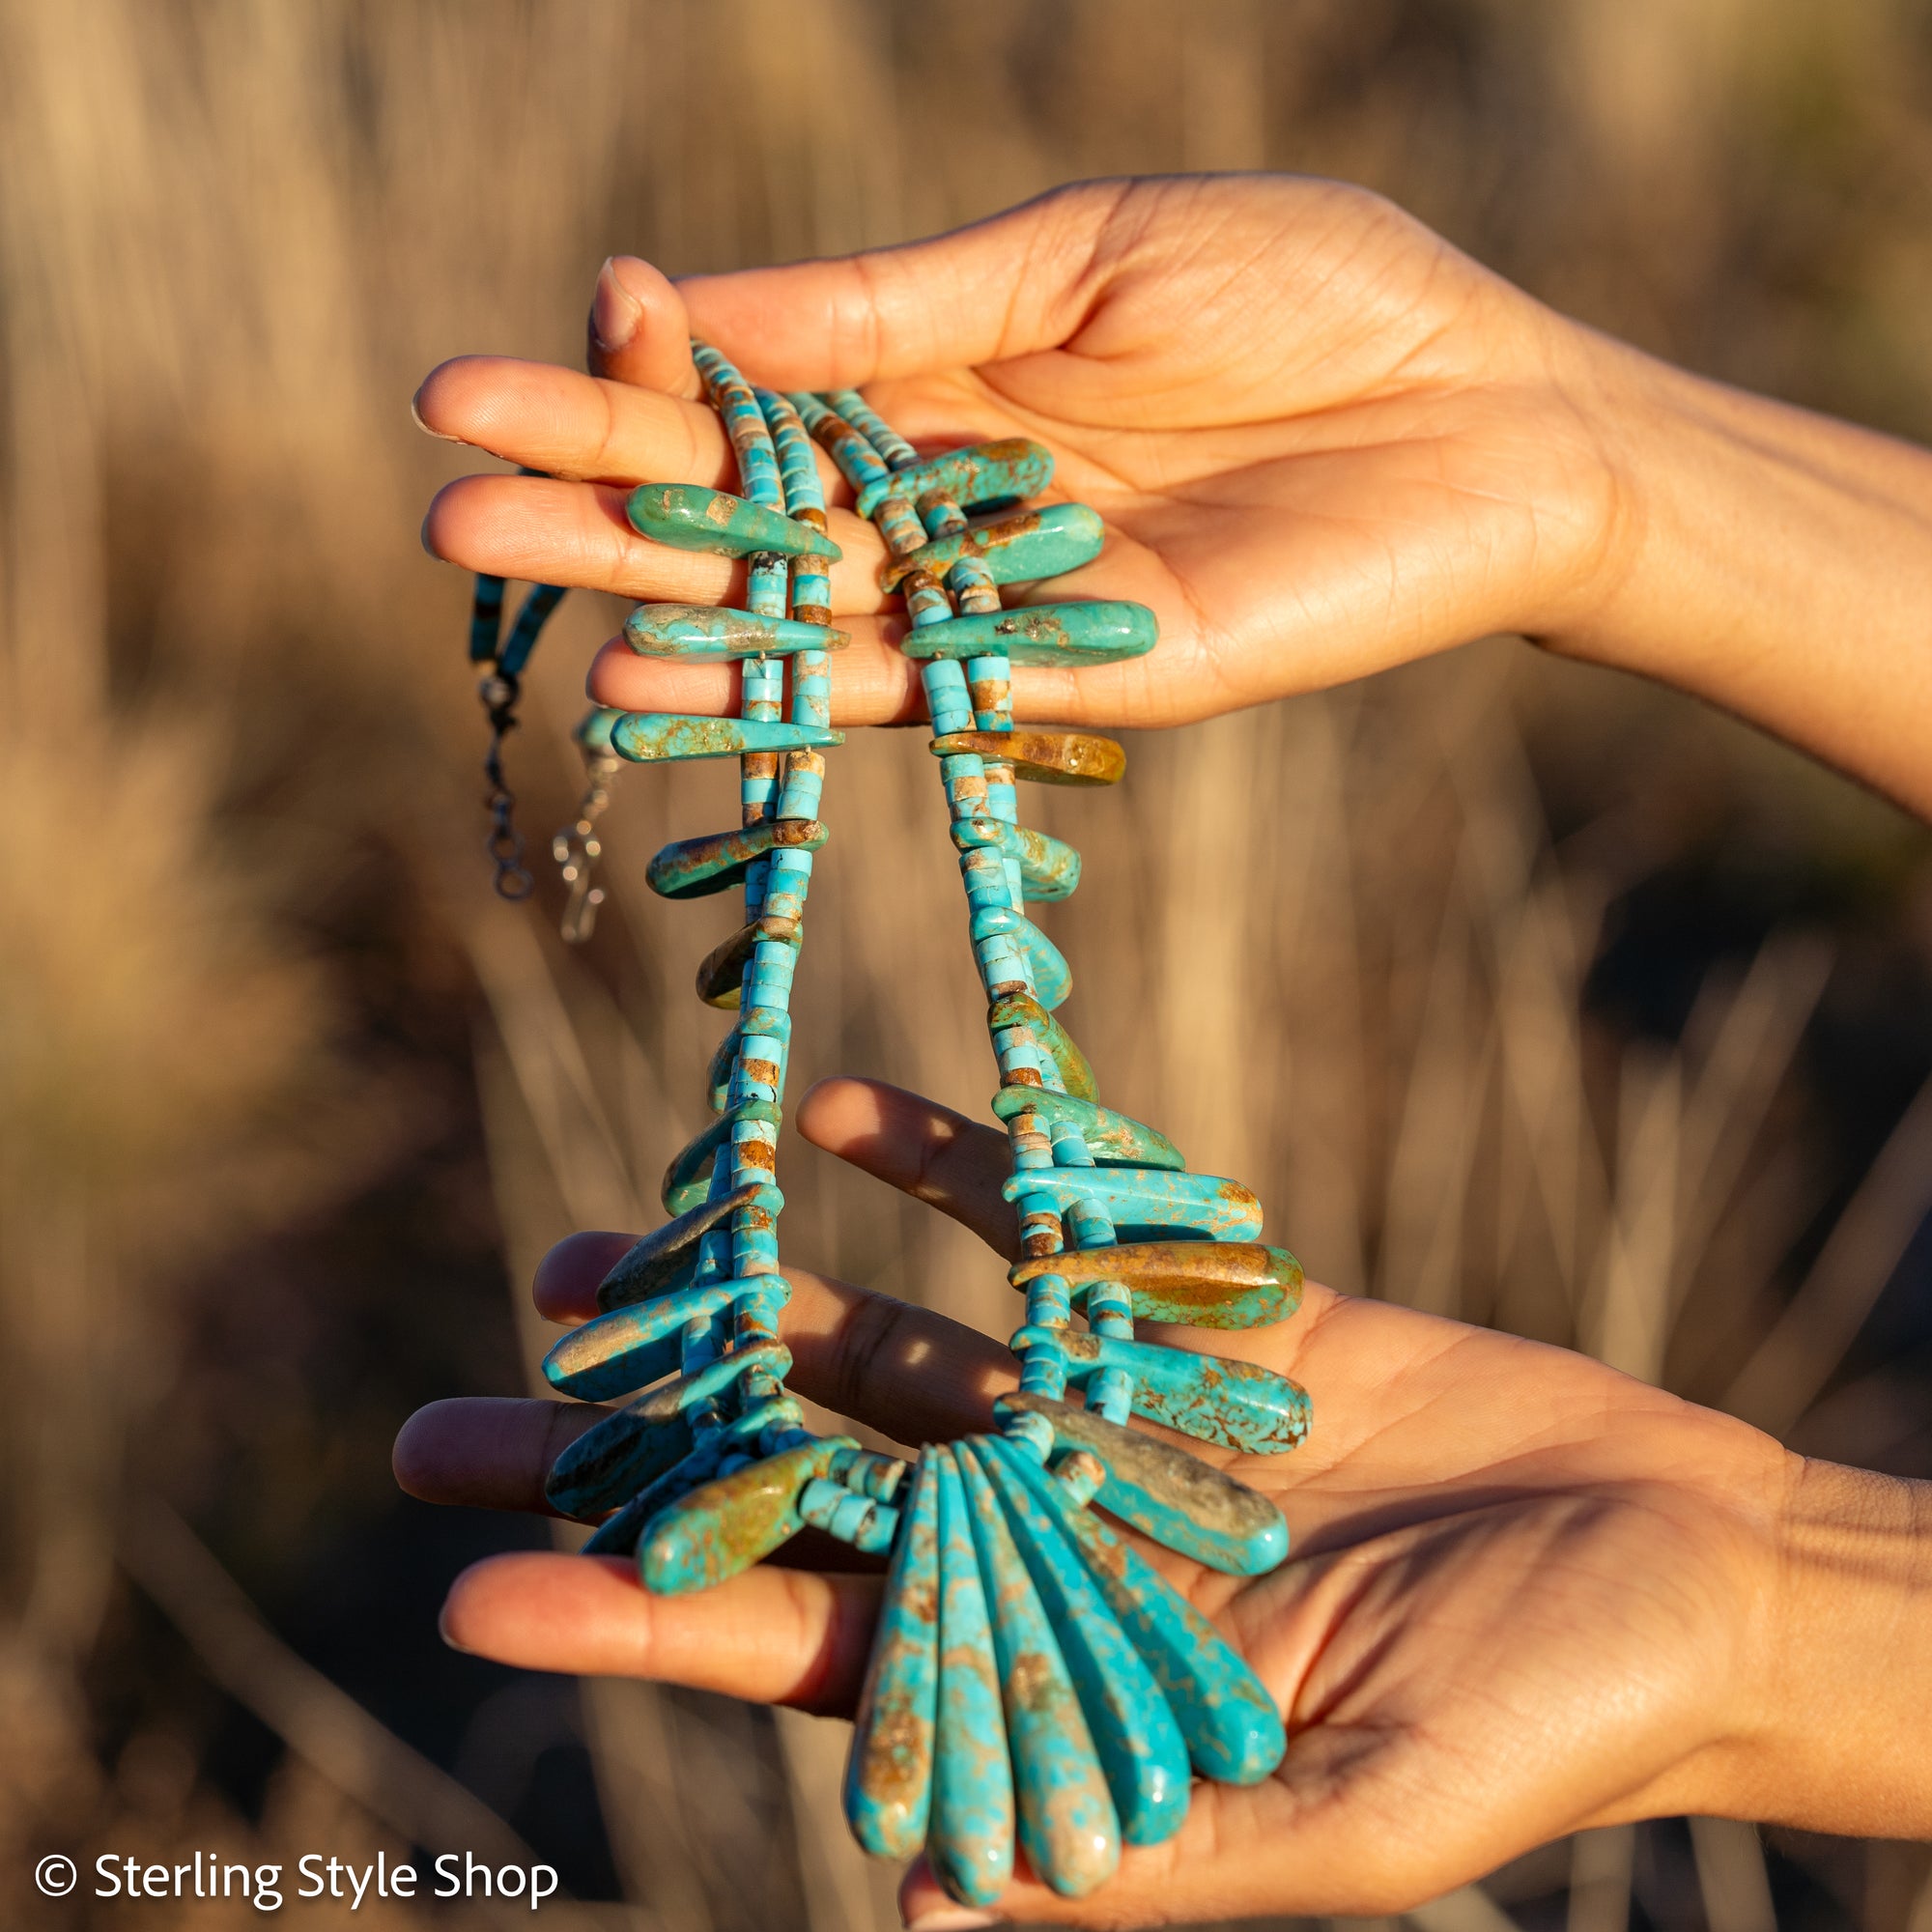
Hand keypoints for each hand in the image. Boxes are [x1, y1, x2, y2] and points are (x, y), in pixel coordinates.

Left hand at [394, 1075, 1879, 1927]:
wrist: (1682, 1567)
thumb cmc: (1545, 1724)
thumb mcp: (1352, 1823)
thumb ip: (1151, 1853)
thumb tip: (929, 1897)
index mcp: (1059, 1668)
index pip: (802, 1649)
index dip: (637, 1624)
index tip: (474, 1599)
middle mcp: (1047, 1534)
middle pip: (791, 1491)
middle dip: (625, 1469)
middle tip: (436, 1443)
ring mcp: (1107, 1414)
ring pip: (879, 1348)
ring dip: (737, 1304)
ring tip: (579, 1265)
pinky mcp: (1195, 1306)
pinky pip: (1039, 1217)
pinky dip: (941, 1160)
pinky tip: (832, 1111)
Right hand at [416, 174, 1931, 811]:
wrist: (1492, 412)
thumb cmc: (1311, 297)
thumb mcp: (1081, 252)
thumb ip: (898, 310)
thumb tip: (701, 311)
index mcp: (954, 380)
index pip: (758, 392)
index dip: (642, 380)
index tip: (524, 357)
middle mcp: (950, 502)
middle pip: (747, 511)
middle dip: (599, 496)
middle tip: (444, 495)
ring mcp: (996, 599)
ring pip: (792, 610)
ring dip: (648, 601)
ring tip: (503, 582)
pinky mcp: (1061, 678)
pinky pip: (893, 689)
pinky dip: (771, 688)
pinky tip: (656, 677)